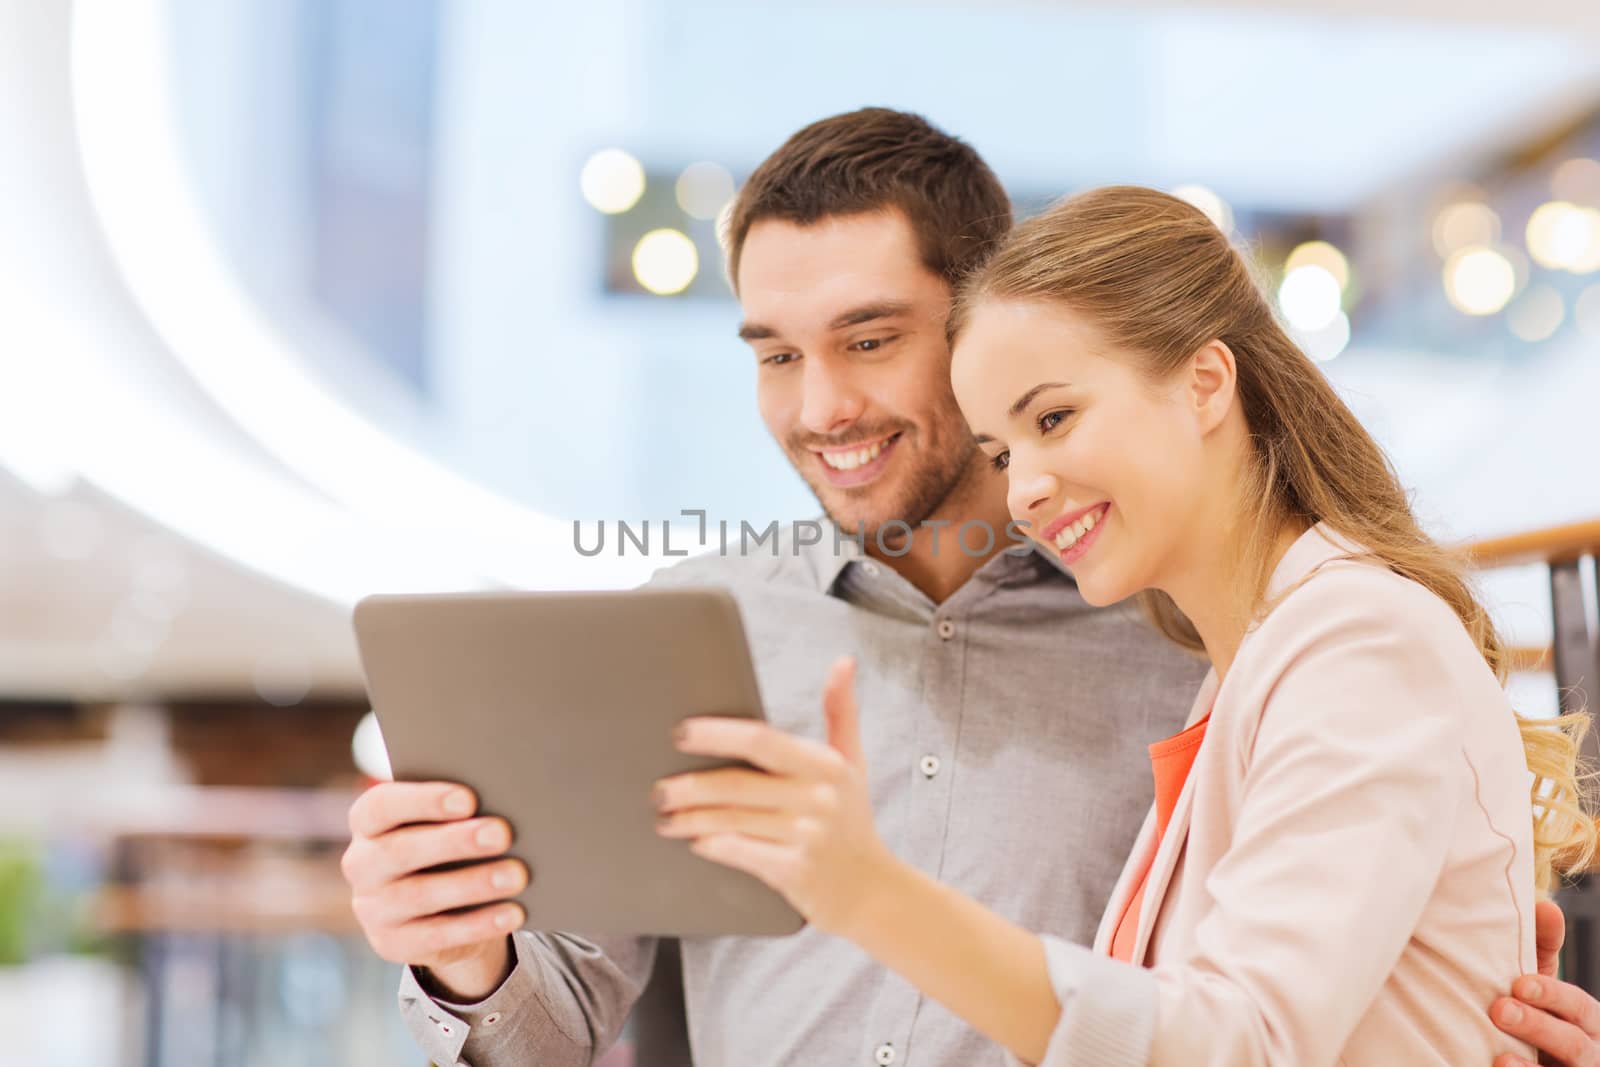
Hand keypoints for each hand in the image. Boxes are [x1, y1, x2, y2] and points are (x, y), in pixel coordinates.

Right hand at [342, 781, 527, 999]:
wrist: (439, 904)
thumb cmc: (447, 843)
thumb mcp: (444, 823)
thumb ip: (458, 811)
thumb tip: (503, 801)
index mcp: (368, 822)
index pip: (382, 806)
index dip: (424, 801)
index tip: (468, 799)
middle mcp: (361, 864)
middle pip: (402, 850)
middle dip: (455, 841)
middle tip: (502, 833)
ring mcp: (372, 908)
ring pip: (420, 895)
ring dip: (473, 884)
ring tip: (517, 875)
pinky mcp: (392, 944)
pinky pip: (437, 935)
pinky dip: (479, 924)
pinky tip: (513, 912)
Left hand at [653, 656, 896, 938]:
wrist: (871, 889)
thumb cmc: (852, 820)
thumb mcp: (852, 762)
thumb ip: (841, 710)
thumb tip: (843, 662)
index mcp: (826, 765)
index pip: (761, 740)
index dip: (717, 734)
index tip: (681, 733)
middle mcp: (817, 798)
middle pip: (736, 784)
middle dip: (689, 786)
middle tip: (659, 788)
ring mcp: (805, 836)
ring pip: (731, 820)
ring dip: (690, 819)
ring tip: (666, 816)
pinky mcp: (793, 871)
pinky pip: (740, 853)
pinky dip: (712, 846)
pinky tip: (694, 842)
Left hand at [1492, 898, 1598, 1066]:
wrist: (1538, 1058)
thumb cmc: (1539, 1013)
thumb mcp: (1542, 984)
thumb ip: (1543, 947)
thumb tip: (1545, 905)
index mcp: (1588, 1022)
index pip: (1580, 1008)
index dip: (1553, 996)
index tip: (1519, 983)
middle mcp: (1589, 1054)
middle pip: (1572, 1043)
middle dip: (1538, 1026)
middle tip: (1500, 1010)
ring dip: (1529, 1066)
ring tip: (1501, 1057)